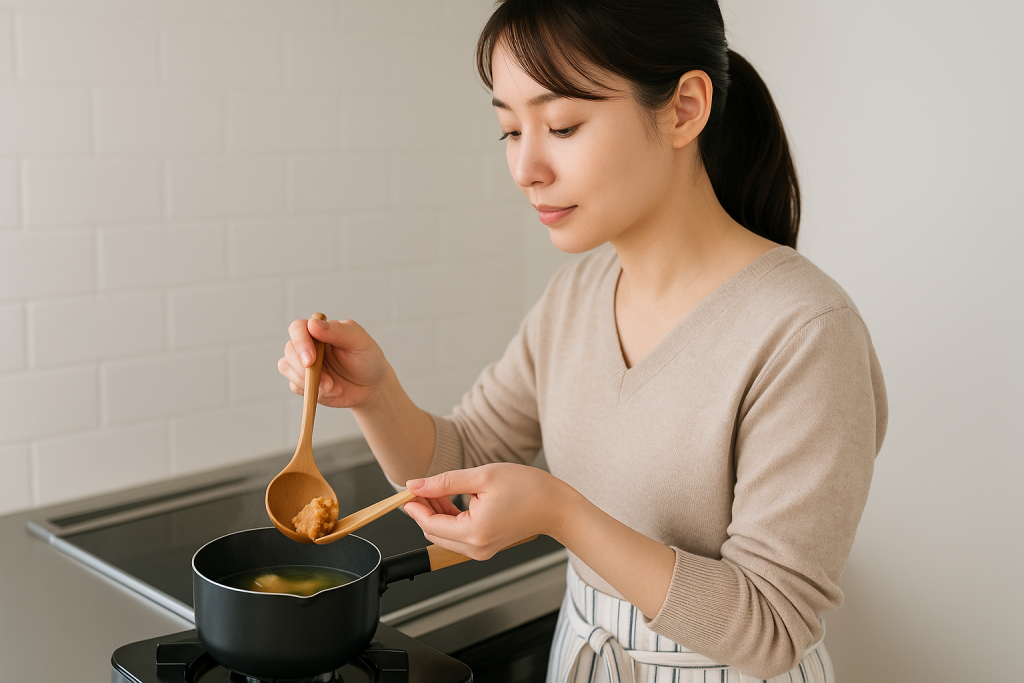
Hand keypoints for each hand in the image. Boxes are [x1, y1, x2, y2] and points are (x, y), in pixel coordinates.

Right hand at [278, 318, 389, 409]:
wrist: (371, 386)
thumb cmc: (367, 359)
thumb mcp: (359, 342)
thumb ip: (337, 331)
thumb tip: (312, 324)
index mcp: (320, 330)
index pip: (298, 328)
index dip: (300, 342)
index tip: (311, 360)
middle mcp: (308, 345)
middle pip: (290, 350)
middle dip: (303, 368)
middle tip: (326, 381)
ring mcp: (303, 364)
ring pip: (286, 367)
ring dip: (307, 381)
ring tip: (332, 387)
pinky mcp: (303, 382)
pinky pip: (294, 386)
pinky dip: (311, 391)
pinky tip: (331, 391)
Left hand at [403, 464, 571, 560]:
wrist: (556, 506)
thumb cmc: (528, 489)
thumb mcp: (482, 476)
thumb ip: (445, 482)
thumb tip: (416, 485)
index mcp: (474, 532)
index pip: (430, 524)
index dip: (415, 507)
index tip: (407, 490)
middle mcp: (476, 548)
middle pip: (434, 532)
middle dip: (423, 510)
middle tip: (421, 486)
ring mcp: (481, 550)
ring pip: (444, 534)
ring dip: (436, 513)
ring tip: (435, 489)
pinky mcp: (486, 546)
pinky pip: (458, 535)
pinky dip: (450, 518)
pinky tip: (450, 499)